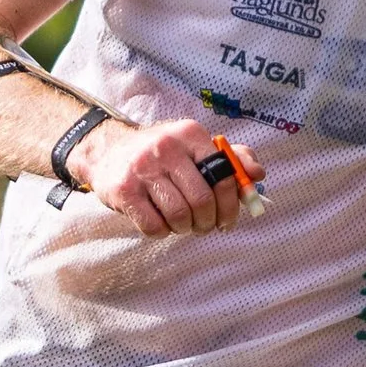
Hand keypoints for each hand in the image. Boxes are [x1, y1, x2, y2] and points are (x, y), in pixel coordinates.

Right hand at [76, 116, 263, 237]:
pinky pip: (153, 226)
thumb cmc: (161, 155)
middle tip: (206, 227)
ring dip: (186, 228)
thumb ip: (230, 158)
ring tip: (183, 225)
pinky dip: (163, 232)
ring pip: (179, 215)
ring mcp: (142, 169)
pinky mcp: (124, 190)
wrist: (107, 153)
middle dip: (209, 222)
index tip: (229, 218)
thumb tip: (258, 174)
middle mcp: (166, 147)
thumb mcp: (194, 146)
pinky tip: (162, 223)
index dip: (232, 203)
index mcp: (190, 134)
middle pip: (202, 200)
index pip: (224, 174)